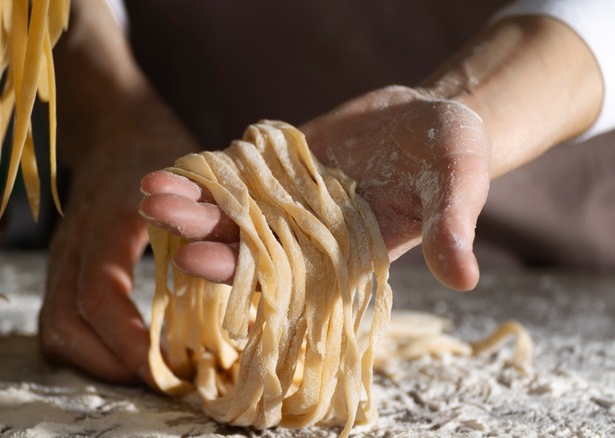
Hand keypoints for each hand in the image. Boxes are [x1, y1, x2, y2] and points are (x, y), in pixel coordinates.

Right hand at [40, 108, 198, 384]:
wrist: (111, 122)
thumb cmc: (159, 145)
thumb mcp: (196, 177)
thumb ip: (218, 223)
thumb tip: (253, 285)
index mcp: (106, 221)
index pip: (102, 295)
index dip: (131, 341)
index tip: (167, 371)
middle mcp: (73, 244)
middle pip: (64, 324)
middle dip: (110, 364)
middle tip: (160, 380)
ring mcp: (61, 256)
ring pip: (55, 328)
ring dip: (97, 361)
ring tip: (146, 372)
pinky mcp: (63, 265)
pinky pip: (60, 318)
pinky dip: (90, 346)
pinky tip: (126, 351)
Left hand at [140, 86, 490, 290]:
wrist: (427, 117)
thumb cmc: (451, 153)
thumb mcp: (458, 181)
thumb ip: (452, 226)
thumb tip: (465, 278)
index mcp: (344, 256)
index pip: (284, 275)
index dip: (240, 270)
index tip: (197, 260)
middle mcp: (307, 238)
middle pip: (244, 245)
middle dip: (199, 233)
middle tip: (154, 219)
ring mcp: (287, 204)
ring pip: (231, 212)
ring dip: (190, 205)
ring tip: (149, 192)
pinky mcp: (276, 171)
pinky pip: (235, 177)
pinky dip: (205, 175)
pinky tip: (170, 170)